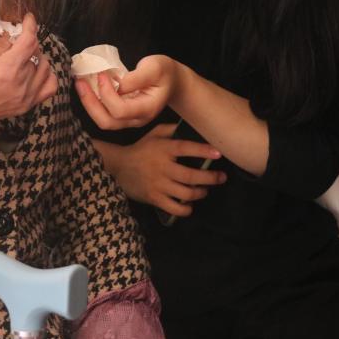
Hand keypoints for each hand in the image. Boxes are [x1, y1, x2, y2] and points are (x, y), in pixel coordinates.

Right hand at [0, 13, 56, 122]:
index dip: (30, 26)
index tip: (28, 18)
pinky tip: (36, 73)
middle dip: (28, 43)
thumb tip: (12, 36)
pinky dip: (47, 76)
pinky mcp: (27, 105)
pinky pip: (50, 87)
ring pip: (46, 68)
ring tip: (24, 58)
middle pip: (37, 53)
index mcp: (8, 68)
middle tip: (16, 43)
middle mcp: (22, 83)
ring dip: (38, 59)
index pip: (29, 41)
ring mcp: (27, 96)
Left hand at [75, 54, 180, 129]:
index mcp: (147, 109)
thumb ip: (136, 77)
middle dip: (90, 103)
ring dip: (88, 103)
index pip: (120, 110)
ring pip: (103, 121)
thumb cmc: (164, 72)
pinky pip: (103, 114)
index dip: (107, 94)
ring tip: (80, 84)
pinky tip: (87, 87)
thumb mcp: (154, 67)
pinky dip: (92, 102)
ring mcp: (128, 120)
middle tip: (80, 81)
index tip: (102, 74)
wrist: (172, 82)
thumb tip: (115, 84)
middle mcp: (136, 119)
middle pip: (107, 122)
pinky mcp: (121, 116)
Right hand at [99, 123, 225, 216]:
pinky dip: (186, 210)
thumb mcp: (153, 134)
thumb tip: (187, 128)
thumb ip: (170, 129)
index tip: (218, 154)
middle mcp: (162, 167)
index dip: (203, 151)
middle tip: (221, 177)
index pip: (186, 148)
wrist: (118, 167)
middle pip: (191, 176)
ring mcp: (158, 184)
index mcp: (163, 149)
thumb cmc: (140, 150)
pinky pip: (174, 208)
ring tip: (205, 191)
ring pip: (186, 193)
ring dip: (200, 193)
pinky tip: (189, 206)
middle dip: (210, 178)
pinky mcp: (154, 198)